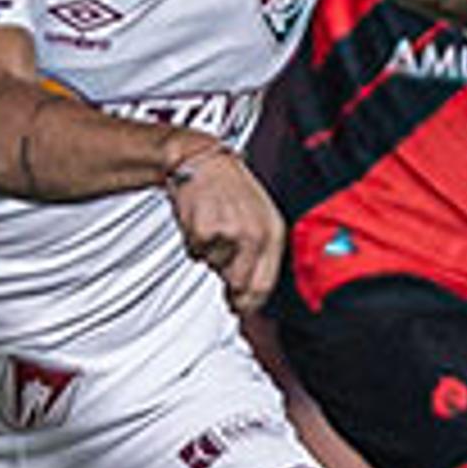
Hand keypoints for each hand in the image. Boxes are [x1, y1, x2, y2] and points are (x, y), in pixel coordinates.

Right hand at [164, 143, 281, 311]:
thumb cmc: (229, 187)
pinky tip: (200, 220)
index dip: (250, 303)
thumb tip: (249, 291)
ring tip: (213, 224)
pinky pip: (196, 252)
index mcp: (273, 231)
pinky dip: (193, 241)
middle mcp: (256, 234)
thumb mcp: (258, 216)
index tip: (240, 307)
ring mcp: (231, 233)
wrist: (202, 159)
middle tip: (220, 255)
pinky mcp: (206, 230)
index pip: (265, 284)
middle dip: (227, 279)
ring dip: (210, 253)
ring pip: (214, 266)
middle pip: (238, 283)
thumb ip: (259, 252)